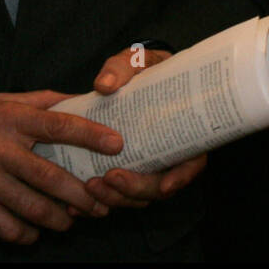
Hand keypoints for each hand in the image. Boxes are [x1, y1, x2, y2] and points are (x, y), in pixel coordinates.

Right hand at [0, 90, 122, 244]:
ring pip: (30, 206)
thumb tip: (77, 97)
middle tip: (102, 203)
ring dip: (58, 218)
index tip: (117, 144)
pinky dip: (24, 234)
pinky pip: (3, 226)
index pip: (59, 126)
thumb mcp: (0, 99)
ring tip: (73, 221)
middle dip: (81, 194)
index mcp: (12, 120)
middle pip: (49, 177)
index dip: (90, 135)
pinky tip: (36, 233)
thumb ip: (40, 100)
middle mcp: (1, 150)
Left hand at [81, 47, 207, 210]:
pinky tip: (76, 206)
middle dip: (135, 190)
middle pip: (160, 187)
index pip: (192, 162)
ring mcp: (147, 165)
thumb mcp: (136, 61)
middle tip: (108, 179)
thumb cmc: (143, 69)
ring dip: (115, 198)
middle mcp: (169, 154)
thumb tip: (104, 85)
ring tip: (89, 187)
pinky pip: (117, 195)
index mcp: (185, 130)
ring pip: (137, 197)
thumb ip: (121, 68)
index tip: (165, 185)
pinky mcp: (125, 171)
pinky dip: (100, 202)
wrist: (132, 77)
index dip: (181, 178)